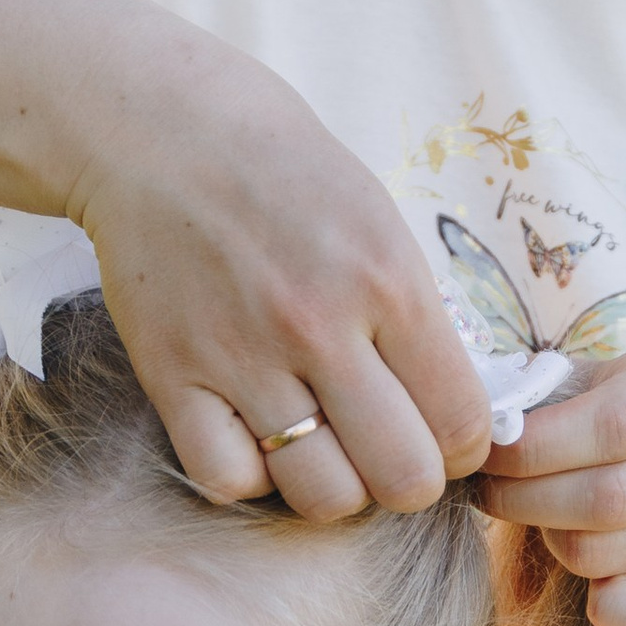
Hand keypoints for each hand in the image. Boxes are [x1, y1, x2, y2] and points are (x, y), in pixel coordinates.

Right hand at [62, 3, 492, 517]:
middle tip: (388, 452)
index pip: (461, 421)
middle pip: (402, 477)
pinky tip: (256, 438)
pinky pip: (228, 479)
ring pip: (320, 494)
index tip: (444, 437)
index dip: (463, 449)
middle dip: (408, 480)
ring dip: (334, 486)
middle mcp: (319, 328)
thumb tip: (455, 415)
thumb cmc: (285, 173)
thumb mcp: (381, 225)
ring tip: (325, 449)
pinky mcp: (173, 375)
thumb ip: (418, 318)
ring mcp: (242, 357)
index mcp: (387, 282)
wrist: (162, 131)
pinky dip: (250, 475)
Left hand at [477, 352, 625, 625]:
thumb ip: (532, 401)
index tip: (488, 454)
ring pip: (608, 553)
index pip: (615, 424)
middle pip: (611, 497)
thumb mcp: (574, 391)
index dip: (536, 447)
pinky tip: (591, 589)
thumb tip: (479, 428)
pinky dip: (616, 616)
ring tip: (539, 522)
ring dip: (553, 544)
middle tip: (489, 494)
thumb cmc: (593, 426)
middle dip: (525, 500)